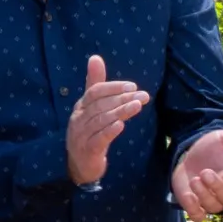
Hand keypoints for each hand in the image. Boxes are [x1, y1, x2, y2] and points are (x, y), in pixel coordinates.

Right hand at [66, 55, 148, 185]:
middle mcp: (79, 119)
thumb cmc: (89, 131)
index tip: (133, 86)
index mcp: (81, 107)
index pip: (94, 92)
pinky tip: (121, 125)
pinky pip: (98, 139)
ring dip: (120, 112)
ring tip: (137, 106)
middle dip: (122, 99)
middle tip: (143, 96)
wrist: (80, 163)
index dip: (113, 87)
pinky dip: (109, 132)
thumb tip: (95, 58)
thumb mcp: (92, 107)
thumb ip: (95, 84)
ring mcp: (81, 135)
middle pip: (100, 105)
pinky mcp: (87, 150)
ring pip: (100, 121)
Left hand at [171, 125, 222, 220]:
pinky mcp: (197, 206)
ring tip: (195, 179)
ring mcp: (212, 200)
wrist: (190, 157)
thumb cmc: (212, 149)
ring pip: (215, 206)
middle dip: (217, 187)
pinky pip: (199, 216)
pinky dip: (194, 209)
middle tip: (205, 172)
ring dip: (204, 195)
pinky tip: (189, 195)